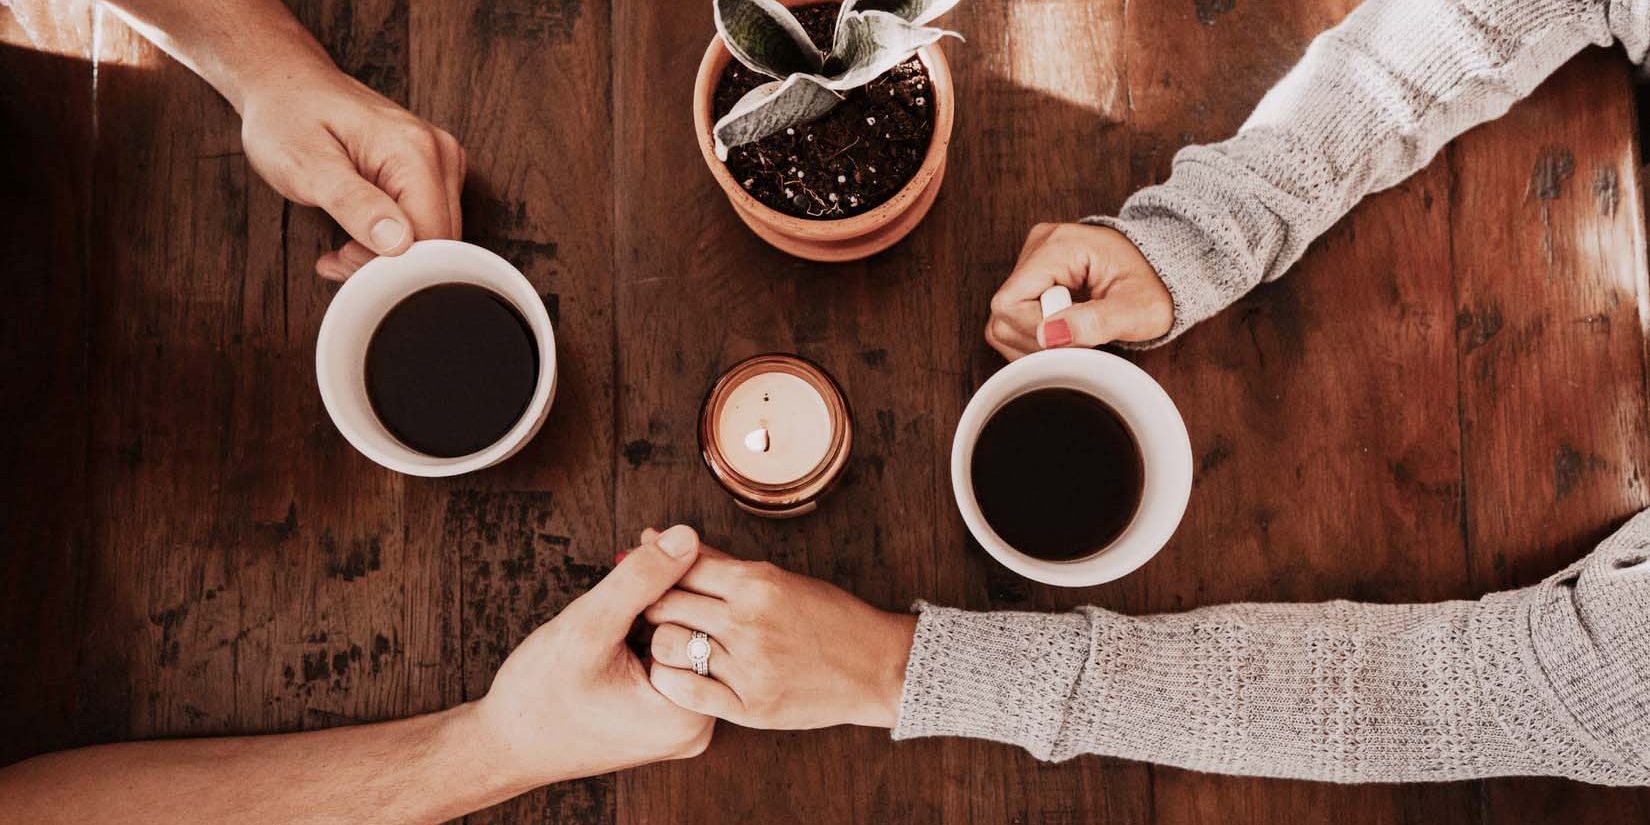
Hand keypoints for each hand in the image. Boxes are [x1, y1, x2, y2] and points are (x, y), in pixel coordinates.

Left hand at [238, 65, 464, 280]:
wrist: (287, 86)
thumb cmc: (288, 118)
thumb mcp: (307, 165)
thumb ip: (354, 204)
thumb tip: (398, 243)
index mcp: (414, 151)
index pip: (431, 237)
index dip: (392, 264)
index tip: (344, 259)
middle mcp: (439, 153)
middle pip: (439, 240)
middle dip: (389, 263)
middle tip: (339, 256)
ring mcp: (440, 161)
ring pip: (435, 237)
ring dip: (390, 255)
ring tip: (344, 244)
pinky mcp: (433, 170)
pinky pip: (428, 222)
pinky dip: (395, 240)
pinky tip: (361, 233)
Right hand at [467, 525, 714, 788]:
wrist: (506, 746)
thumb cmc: (539, 695)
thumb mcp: (588, 627)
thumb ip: (640, 580)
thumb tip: (687, 537)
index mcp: (689, 714)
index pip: (708, 622)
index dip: (680, 572)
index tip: (649, 540)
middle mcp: (697, 726)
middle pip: (700, 631)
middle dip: (671, 584)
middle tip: (641, 544)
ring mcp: (682, 724)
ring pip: (685, 640)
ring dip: (659, 603)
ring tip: (629, 572)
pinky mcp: (665, 718)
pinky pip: (671, 658)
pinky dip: (651, 627)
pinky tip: (625, 608)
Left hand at [638, 530, 917, 729]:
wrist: (875, 667)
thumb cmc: (828, 617)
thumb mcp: (777, 578)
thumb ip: (718, 562)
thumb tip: (660, 537)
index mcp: (757, 583)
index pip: (681, 567)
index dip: (655, 570)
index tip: (648, 577)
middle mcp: (749, 622)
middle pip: (665, 604)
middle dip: (651, 604)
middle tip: (651, 611)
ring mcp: (749, 666)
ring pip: (667, 646)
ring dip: (660, 642)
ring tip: (669, 642)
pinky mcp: (750, 706)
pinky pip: (685, 691)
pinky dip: (670, 679)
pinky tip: (678, 673)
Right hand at [985, 223, 1172, 359]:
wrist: (1164, 270)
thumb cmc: (1155, 286)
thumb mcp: (1137, 310)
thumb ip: (1096, 323)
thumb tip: (1049, 335)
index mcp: (1058, 246)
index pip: (1011, 303)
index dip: (1037, 333)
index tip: (1077, 337)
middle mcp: (1038, 245)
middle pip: (1003, 314)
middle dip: (1039, 340)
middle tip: (1080, 337)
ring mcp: (1032, 258)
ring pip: (1003, 320)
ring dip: (1036, 341)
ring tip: (1075, 332)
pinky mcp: (1032, 274)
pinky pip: (1012, 317)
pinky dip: (1035, 335)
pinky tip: (1065, 329)